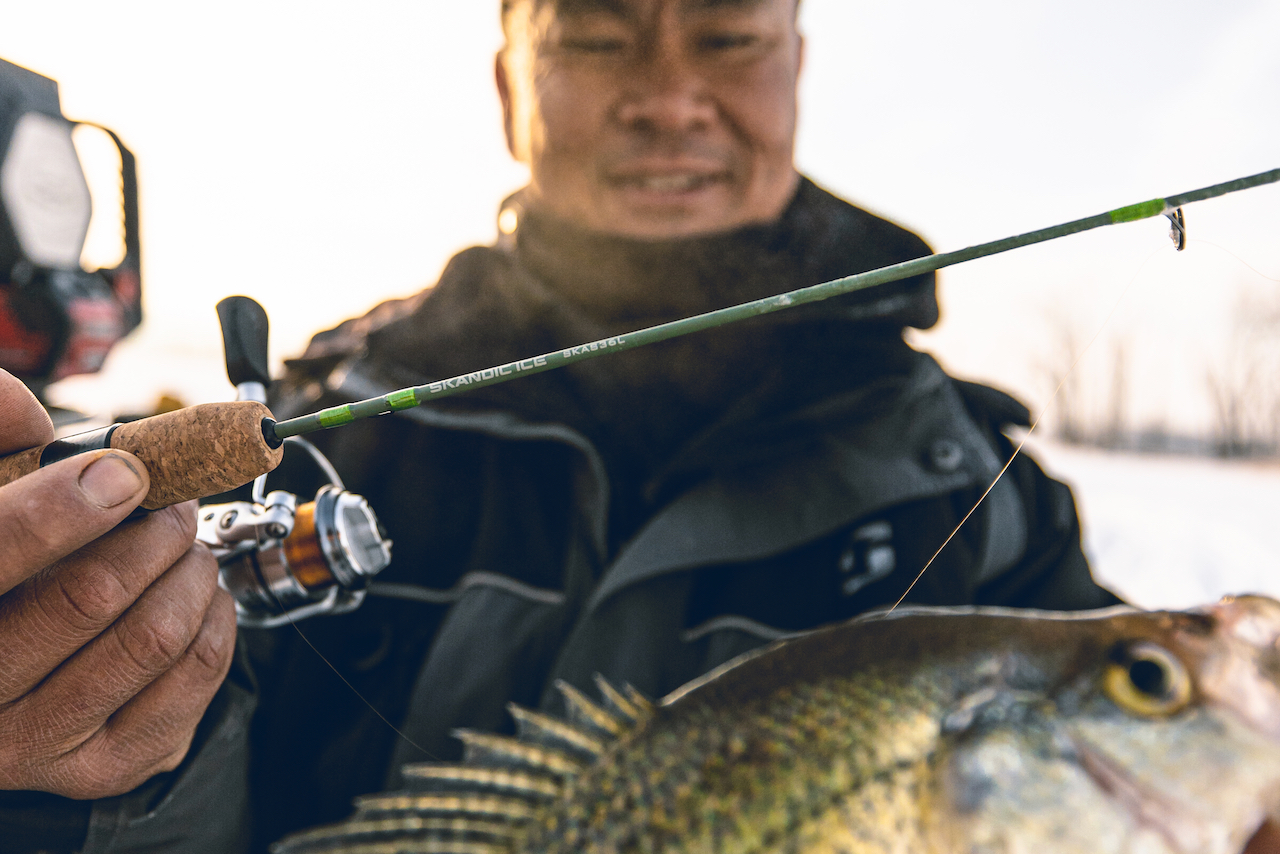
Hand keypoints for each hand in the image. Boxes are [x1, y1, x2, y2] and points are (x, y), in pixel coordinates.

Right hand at [0, 372, 235, 799]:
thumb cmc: (2, 578)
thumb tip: (20, 404)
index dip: (65, 504)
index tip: (122, 472)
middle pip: (91, 594)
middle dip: (153, 530)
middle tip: (170, 502)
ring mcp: (37, 744)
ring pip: (154, 637)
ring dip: (191, 570)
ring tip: (186, 545)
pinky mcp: (102, 767)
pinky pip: (194, 678)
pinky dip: (216, 619)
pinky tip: (198, 596)